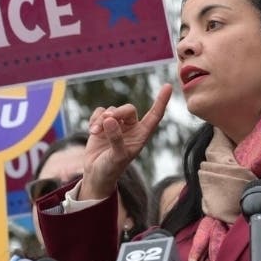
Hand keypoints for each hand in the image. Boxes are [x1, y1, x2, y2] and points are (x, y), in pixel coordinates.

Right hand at [81, 84, 172, 199]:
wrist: (96, 174)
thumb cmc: (111, 168)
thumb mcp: (116, 157)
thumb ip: (116, 138)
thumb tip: (110, 119)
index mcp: (141, 135)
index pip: (155, 115)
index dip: (161, 101)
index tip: (168, 86)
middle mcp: (131, 128)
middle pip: (128, 109)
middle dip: (117, 112)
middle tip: (107, 120)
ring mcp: (117, 125)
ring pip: (111, 110)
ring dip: (102, 119)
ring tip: (95, 131)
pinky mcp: (102, 125)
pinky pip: (100, 112)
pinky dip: (95, 118)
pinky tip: (93, 131)